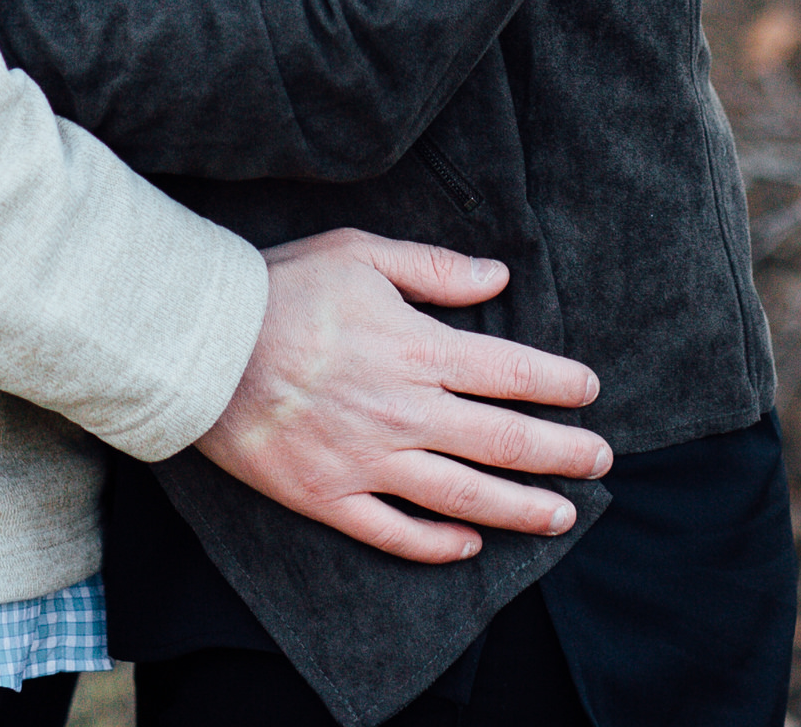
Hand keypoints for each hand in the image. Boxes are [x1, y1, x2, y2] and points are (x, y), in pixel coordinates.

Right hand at [193, 230, 610, 563]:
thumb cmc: (279, 288)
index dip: (560, 385)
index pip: (512, 372)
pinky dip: (436, 545)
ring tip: (560, 516)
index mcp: (418, 349)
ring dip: (519, 510)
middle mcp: (405, 412)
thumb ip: (435, 268)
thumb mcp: (361, 253)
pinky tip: (468, 548)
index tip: (590, 392)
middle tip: (601, 461)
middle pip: (503, 441)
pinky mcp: (326, 497)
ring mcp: (366, 462)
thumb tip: (498, 276)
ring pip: (462, 497)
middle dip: (561, 453)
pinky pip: (393, 532)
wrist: (199, 345)